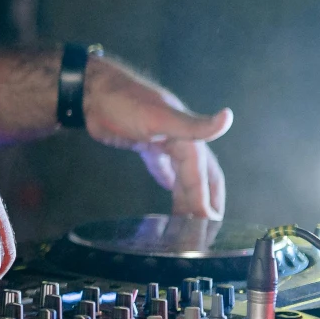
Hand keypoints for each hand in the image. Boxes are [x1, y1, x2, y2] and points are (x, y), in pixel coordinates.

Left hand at [82, 56, 232, 219]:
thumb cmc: (123, 102)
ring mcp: (164, 141)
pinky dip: (171, 180)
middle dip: (207, 199)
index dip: (205, 199)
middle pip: (201, 175)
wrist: (92, 92)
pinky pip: (165, 166)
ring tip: (189, 220)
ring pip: (183, 174)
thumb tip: (227, 118)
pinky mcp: (147, 144)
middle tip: (210, 225)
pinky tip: (172, 190)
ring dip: (188, 196)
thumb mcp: (159, 116)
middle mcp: (180, 140)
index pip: (202, 175)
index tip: (210, 222)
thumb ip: (194, 125)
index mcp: (187, 138)